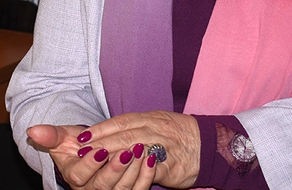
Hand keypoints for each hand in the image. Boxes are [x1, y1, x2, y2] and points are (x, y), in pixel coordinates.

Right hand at [27, 124, 156, 189]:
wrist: (93, 151)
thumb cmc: (77, 144)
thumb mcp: (63, 138)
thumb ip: (49, 135)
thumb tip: (31, 130)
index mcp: (74, 178)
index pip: (80, 176)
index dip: (90, 164)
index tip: (98, 149)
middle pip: (103, 186)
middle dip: (115, 168)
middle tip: (127, 150)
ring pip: (122, 189)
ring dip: (133, 171)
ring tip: (141, 150)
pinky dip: (146, 176)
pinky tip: (151, 159)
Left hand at [72, 111, 199, 188]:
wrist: (209, 146)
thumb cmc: (179, 134)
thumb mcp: (157, 121)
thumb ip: (135, 125)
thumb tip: (108, 131)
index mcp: (150, 118)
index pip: (120, 121)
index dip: (100, 129)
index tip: (83, 137)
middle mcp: (156, 129)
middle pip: (124, 135)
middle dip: (101, 143)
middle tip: (82, 151)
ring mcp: (165, 146)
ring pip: (136, 149)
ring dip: (114, 156)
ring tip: (96, 161)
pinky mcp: (172, 165)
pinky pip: (153, 167)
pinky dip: (138, 169)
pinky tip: (123, 173)